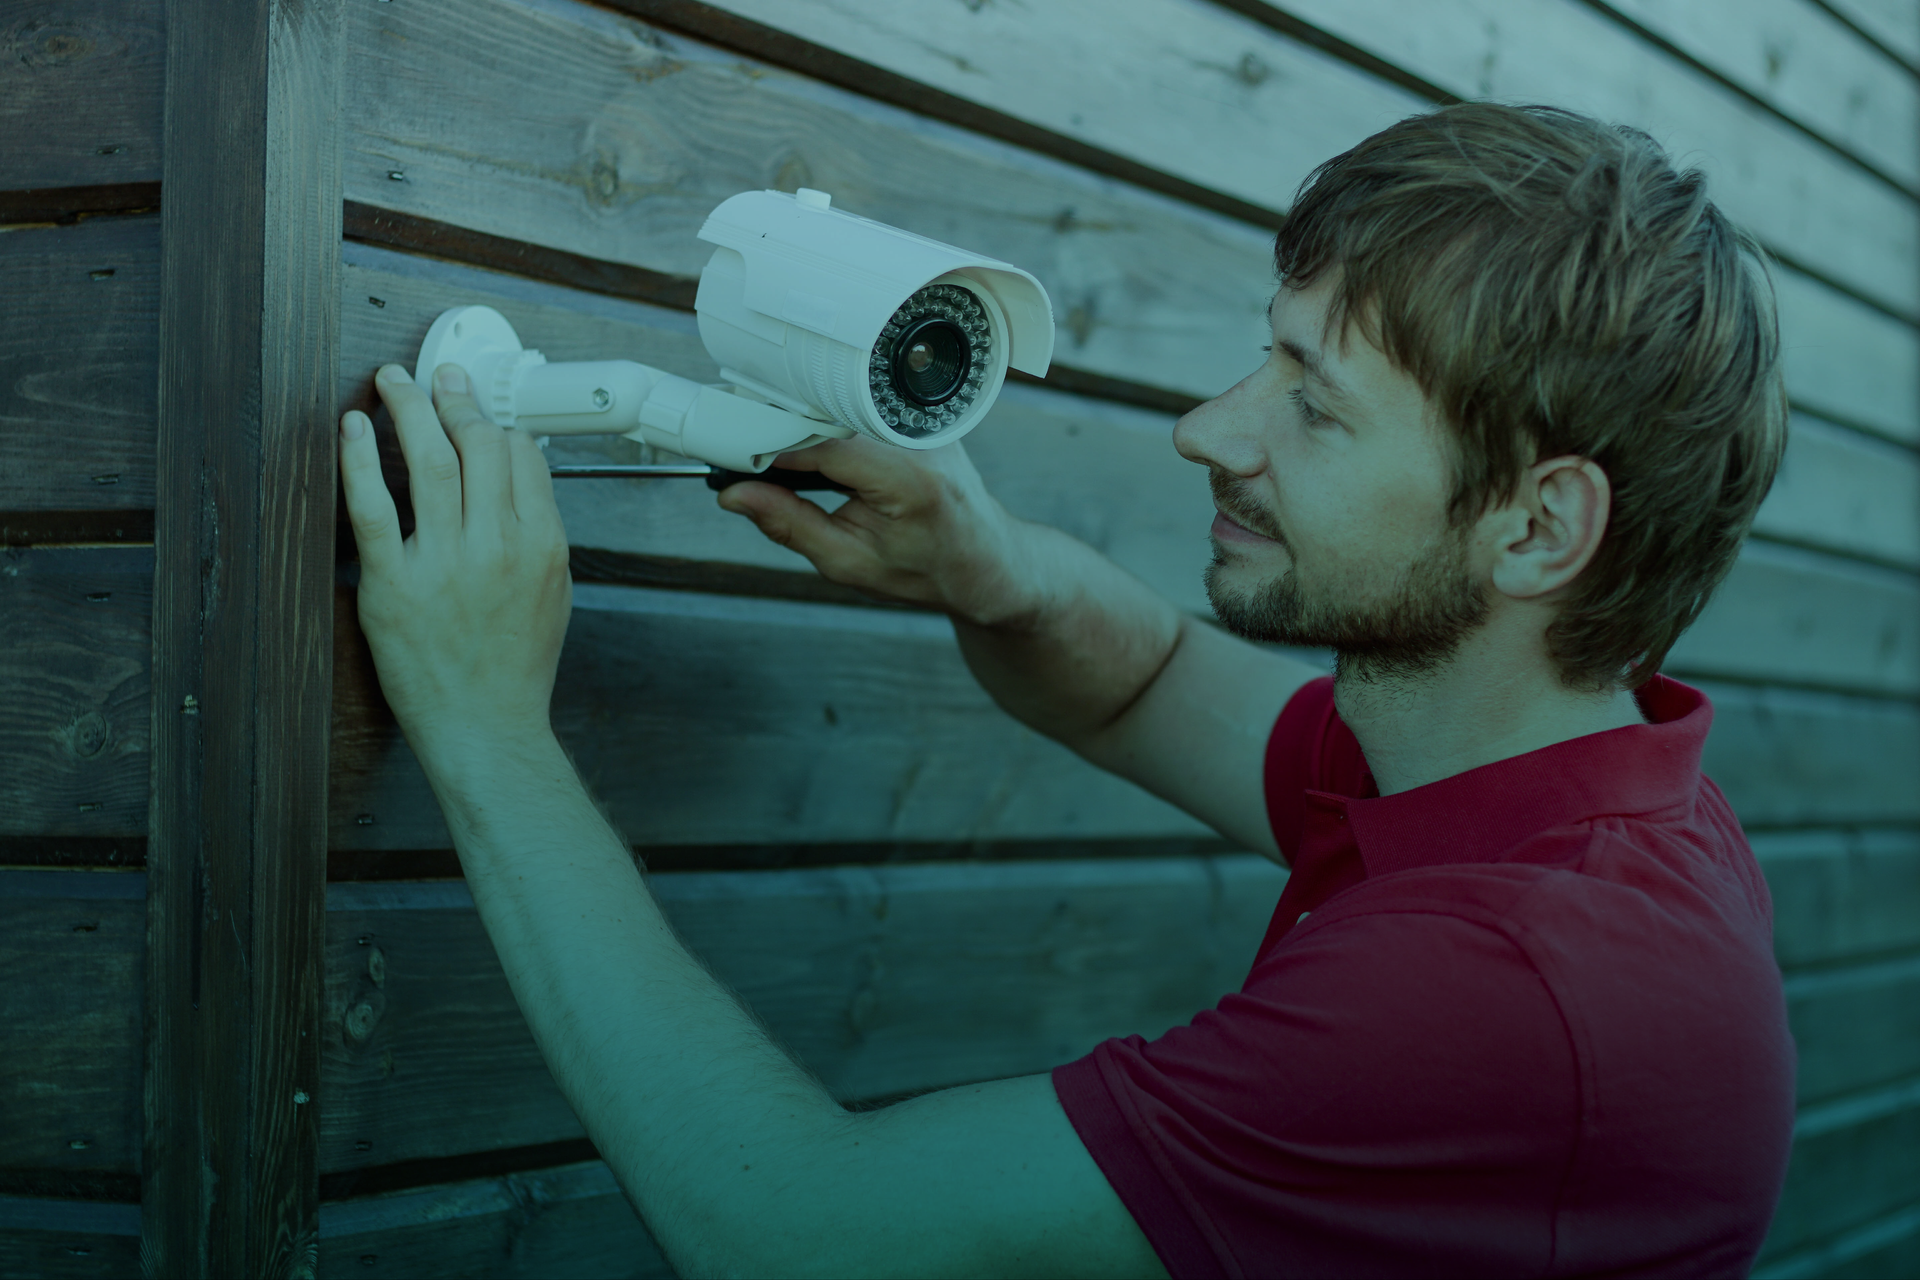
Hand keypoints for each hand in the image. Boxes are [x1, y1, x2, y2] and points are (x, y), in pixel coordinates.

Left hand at [338, 363, 571, 765]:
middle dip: (457, 398)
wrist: (485, 726)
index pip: (522, 457)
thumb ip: (539, 530)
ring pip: (429, 462)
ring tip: (394, 381)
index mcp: (542, 546)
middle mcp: (497, 547)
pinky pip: (373, 509)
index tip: (476, 403)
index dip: (497, 420)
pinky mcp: (393, 585)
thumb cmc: (516, 665)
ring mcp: (444, 565)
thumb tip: (521, 470)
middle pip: (479, 446)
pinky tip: (355, 427)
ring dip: (410, 409)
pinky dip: (361, 461)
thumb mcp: (553, 592)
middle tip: (438, 374)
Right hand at [715, 436, 1039, 625]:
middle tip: (740, 460)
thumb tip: (735, 497)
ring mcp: (920, 419)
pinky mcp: (913, 413)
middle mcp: (918, 437)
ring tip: (771, 460)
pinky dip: (823, 424)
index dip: (768, 446)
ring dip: (798, 426)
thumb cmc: (928, 570)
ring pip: (837, 404)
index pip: (821, 442)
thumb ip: (790, 526)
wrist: (984, 559)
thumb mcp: (851, 563)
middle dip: (777, 431)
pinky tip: (806, 447)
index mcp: (909, 477)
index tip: (730, 459)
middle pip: (826, 412)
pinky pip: (854, 406)